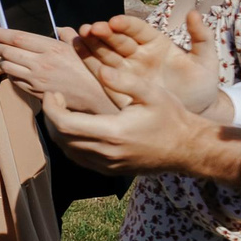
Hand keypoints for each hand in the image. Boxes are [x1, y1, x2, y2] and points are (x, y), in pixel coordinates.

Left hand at [0, 27, 112, 112]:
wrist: (97, 96)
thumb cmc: (90, 69)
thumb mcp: (80, 46)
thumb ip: (65, 33)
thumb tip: (54, 27)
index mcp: (52, 49)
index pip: (18, 38)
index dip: (2, 33)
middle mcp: (41, 64)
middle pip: (7, 51)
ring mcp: (36, 80)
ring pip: (7, 67)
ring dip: (2, 59)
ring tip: (4, 55)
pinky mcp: (35, 92)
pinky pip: (14, 80)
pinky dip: (10, 73)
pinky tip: (14, 69)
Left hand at [41, 86, 240, 184]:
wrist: (190, 148)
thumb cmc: (172, 117)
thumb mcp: (152, 93)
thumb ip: (125, 80)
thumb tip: (100, 69)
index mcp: (113, 133)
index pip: (64, 124)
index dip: (51, 108)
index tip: (53, 93)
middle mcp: (106, 153)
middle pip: (61, 137)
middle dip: (51, 116)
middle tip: (56, 98)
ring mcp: (108, 165)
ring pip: (67, 150)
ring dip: (59, 130)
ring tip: (64, 110)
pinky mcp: (111, 171)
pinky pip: (79, 158)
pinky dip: (70, 143)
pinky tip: (77, 126)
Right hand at [76, 12, 226, 116]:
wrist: (196, 110)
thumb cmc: (202, 84)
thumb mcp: (206, 60)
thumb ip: (201, 37)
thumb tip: (194, 13)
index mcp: (156, 43)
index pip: (137, 29)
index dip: (126, 25)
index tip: (115, 22)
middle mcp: (137, 52)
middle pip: (117, 39)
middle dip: (104, 33)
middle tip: (91, 29)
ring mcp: (126, 67)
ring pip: (105, 51)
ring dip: (91, 43)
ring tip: (79, 36)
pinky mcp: (118, 83)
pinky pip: (100, 69)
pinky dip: (87, 58)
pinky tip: (76, 48)